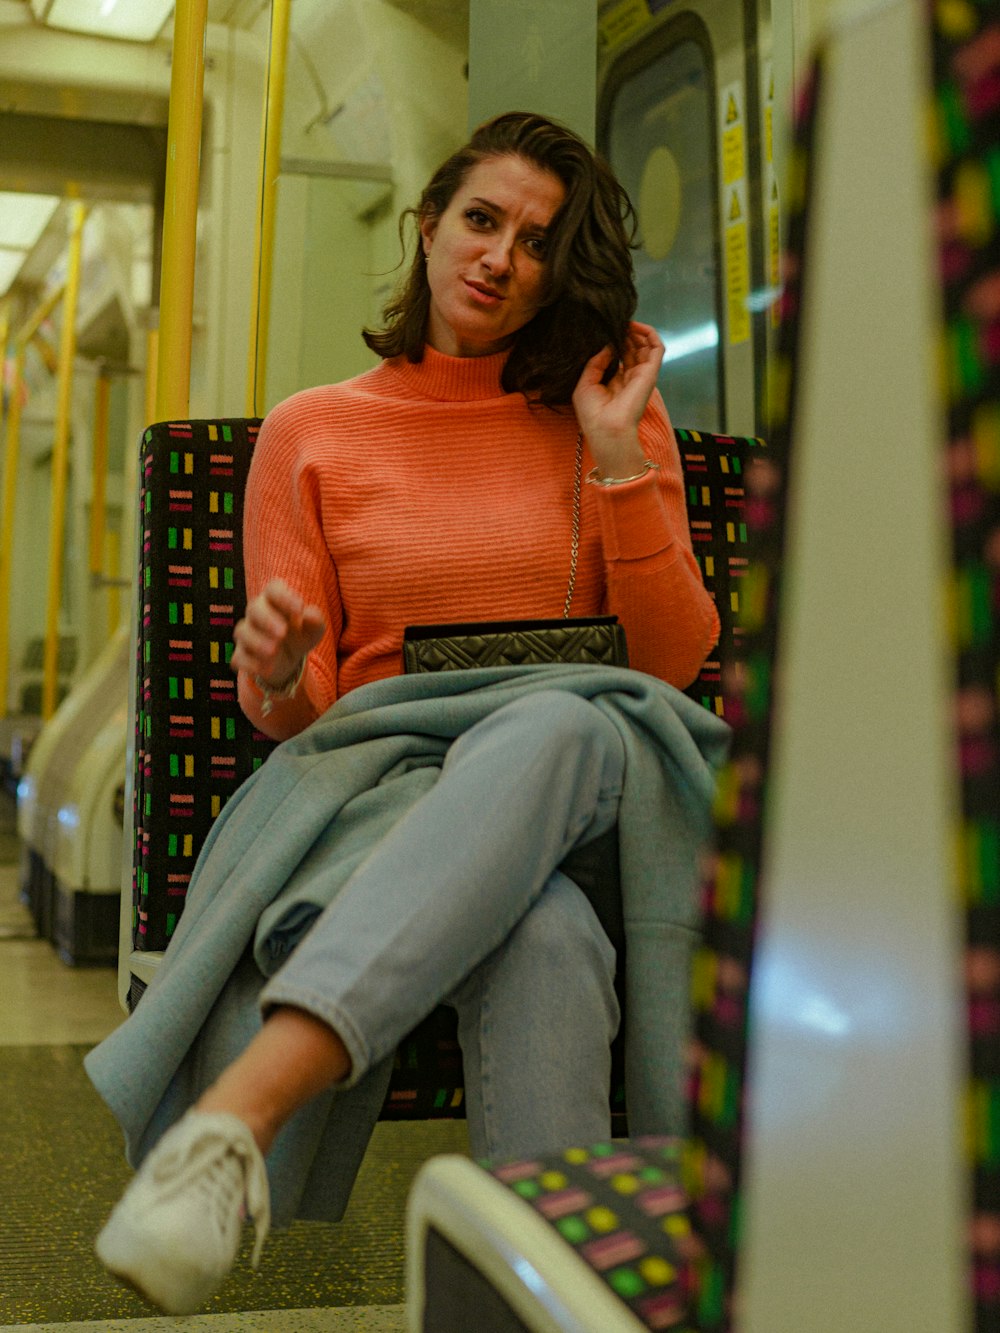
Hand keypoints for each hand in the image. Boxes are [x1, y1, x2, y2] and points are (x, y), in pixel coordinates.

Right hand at [231, 579, 325, 686]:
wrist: (289, 661)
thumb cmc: (300, 635)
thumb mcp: (313, 630)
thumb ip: (315, 620)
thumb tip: (309, 615)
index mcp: (275, 600)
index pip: (273, 589)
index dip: (284, 596)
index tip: (299, 608)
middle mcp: (257, 613)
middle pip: (253, 608)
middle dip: (267, 619)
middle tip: (283, 633)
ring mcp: (247, 634)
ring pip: (242, 632)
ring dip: (257, 641)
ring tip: (274, 651)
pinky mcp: (242, 655)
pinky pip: (239, 657)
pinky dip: (251, 664)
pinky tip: (267, 669)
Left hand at [571, 321, 663, 475]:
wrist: (606, 428)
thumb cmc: (593, 412)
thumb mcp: (585, 383)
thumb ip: (596, 362)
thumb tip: (607, 345)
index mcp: (615, 383)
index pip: (619, 357)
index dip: (615, 342)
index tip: (607, 331)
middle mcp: (630, 378)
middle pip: (633, 349)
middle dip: (626, 334)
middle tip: (617, 323)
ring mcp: (642, 375)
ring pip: (646, 347)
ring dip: (638, 332)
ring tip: (626, 322)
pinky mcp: (651, 373)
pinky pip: (657, 349)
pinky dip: (650, 335)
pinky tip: (637, 326)